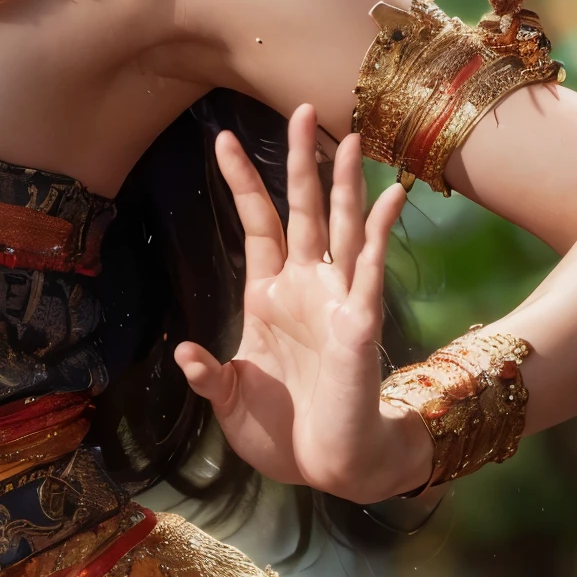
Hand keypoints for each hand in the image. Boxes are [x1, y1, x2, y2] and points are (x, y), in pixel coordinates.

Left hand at [174, 104, 428, 504]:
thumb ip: (208, 373)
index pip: (257, 222)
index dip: (242, 181)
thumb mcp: (229, 398)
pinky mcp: (360, 322)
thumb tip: (184, 353)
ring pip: (341, 226)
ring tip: (350, 136)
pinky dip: (379, 231)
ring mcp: (335, 300)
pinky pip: (370, 268)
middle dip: (300, 160)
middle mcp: (304, 286)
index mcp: (269, 294)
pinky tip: (392, 196)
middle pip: (302, 208)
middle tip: (298, 108)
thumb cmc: (282, 434)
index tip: (224, 139)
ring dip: (345, 183)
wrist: (326, 468)